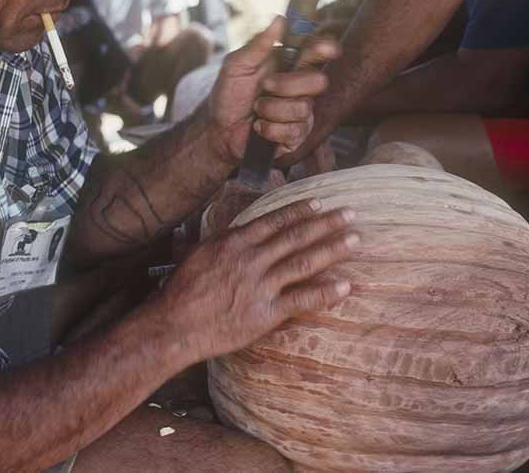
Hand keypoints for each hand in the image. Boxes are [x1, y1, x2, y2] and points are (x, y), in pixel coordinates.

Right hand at [157, 199, 355, 360]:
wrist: (174, 325)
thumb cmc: (182, 290)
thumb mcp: (199, 253)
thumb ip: (225, 239)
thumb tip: (241, 229)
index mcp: (235, 242)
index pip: (274, 220)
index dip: (300, 211)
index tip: (320, 203)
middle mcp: (251, 260)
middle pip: (295, 236)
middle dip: (326, 223)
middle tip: (350, 214)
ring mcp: (261, 286)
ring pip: (303, 262)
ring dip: (332, 249)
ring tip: (355, 240)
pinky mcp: (265, 314)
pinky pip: (301, 300)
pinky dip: (325, 292)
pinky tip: (346, 285)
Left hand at [207, 17, 340, 162]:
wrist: (218, 130)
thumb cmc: (228, 96)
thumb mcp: (235, 66)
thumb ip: (257, 45)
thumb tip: (279, 20)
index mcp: (288, 64)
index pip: (316, 52)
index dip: (326, 48)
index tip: (326, 48)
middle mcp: (299, 86)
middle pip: (318, 81)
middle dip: (288, 85)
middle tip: (265, 86)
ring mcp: (301, 112)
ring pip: (303, 108)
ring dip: (271, 109)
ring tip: (256, 110)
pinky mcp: (296, 135)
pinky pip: (293, 130)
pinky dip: (269, 128)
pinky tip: (259, 127)